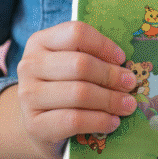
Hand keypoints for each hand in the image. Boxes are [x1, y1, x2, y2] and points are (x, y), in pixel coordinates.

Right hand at [16, 21, 137, 158]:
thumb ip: (90, 57)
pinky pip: (74, 120)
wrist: (36, 124)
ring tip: (128, 105)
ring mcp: (28, 96)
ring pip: (79, 94)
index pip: (76, 33)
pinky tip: (113, 122)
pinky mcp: (34, 125)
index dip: (103, 45)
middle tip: (130, 84)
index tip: (122, 58)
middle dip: (111, 75)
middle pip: (80, 65)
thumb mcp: (68, 64)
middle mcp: (29, 65)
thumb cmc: (60, 86)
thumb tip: (125, 66)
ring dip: (110, 100)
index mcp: (40, 41)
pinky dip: (99, 121)